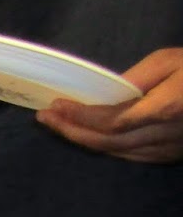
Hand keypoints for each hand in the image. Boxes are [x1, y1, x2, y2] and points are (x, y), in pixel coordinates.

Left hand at [36, 47, 182, 162]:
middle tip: (46, 119)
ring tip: (61, 127)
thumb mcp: (170, 61)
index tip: (54, 106)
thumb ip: (136, 78)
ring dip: (86, 142)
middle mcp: (167, 136)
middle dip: (73, 132)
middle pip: (109, 142)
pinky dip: (108, 147)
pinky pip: (134, 156)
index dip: (79, 117)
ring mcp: (172, 149)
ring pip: (119, 153)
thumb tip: (106, 92)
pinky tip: (90, 137)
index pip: (110, 121)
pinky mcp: (176, 155)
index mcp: (166, 110)